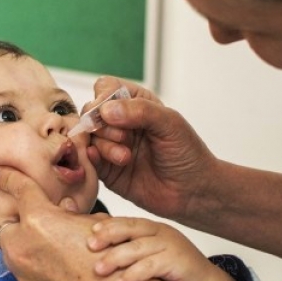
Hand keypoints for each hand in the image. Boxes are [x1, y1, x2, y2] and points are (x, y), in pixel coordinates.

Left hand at [0, 165, 127, 280]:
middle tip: (40, 224)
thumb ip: (69, 214)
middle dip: (18, 222)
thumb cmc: (109, 262)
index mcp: (39, 221)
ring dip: (25, 244)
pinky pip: (23, 270)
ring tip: (52, 248)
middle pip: (6, 225)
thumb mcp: (92, 225)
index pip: (18, 189)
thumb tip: (62, 208)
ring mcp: (23, 271)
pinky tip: (56, 268)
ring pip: (12, 249)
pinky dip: (33, 264)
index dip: (5, 177)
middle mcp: (23, 245)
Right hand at [85, 76, 218, 223]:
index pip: (106, 88)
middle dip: (102, 124)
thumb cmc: (188, 154)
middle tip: (124, 137)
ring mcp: (112, 146)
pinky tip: (115, 163)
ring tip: (125, 157)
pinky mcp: (107, 170)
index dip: (103, 98)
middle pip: (90, 112)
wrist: (193, 191)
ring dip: (104, 145)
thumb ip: (140, 111)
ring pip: (88, 136)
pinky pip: (88, 160)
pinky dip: (94, 159)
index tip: (110, 113)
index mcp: (136, 104)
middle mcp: (120, 123)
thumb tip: (106, 110)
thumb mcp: (170, 124)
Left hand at [88, 217, 240, 280]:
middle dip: (107, 236)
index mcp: (151, 228)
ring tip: (98, 270)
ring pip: (137, 248)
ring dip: (115, 259)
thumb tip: (95, 250)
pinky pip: (150, 267)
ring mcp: (169, 245)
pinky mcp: (177, 261)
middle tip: (89, 247)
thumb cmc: (173, 272)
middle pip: (129, 230)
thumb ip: (128, 249)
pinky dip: (133, 276)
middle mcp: (160, 232)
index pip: (125, 222)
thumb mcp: (148, 256)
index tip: (88, 232)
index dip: (106, 226)